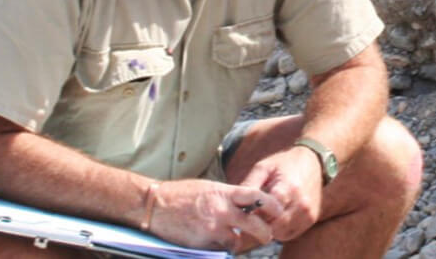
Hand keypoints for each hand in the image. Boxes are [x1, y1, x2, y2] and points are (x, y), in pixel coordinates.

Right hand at [148, 178, 282, 253]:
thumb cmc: (180, 194)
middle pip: (255, 225)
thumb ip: (226, 196)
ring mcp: (213, 228)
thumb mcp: (206, 188)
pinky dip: (216, 246)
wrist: (156, 205)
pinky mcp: (203, 243)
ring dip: (234, 241)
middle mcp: (221, 210)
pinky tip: (207, 238)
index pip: (255, 196)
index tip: (278, 210)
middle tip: (266, 234)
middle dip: (264, 232)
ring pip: (236, 241)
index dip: (271, 204)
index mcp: (222, 192)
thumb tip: (242, 205)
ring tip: (225, 235)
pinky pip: (218, 248)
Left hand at [240, 146, 323, 240]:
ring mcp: (308, 214)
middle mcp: (302, 204)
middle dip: (260, 223)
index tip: (245, 209)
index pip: (269, 210)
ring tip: (261, 214)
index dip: (255, 212)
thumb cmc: (284, 163)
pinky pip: (290, 234)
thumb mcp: (264, 167)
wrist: (312, 162)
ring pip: (282, 233)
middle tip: (249, 215)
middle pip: (275, 225)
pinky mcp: (311, 219)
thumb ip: (251, 184)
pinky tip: (272, 217)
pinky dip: (279, 230)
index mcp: (289, 187)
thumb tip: (235, 200)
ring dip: (269, 228)